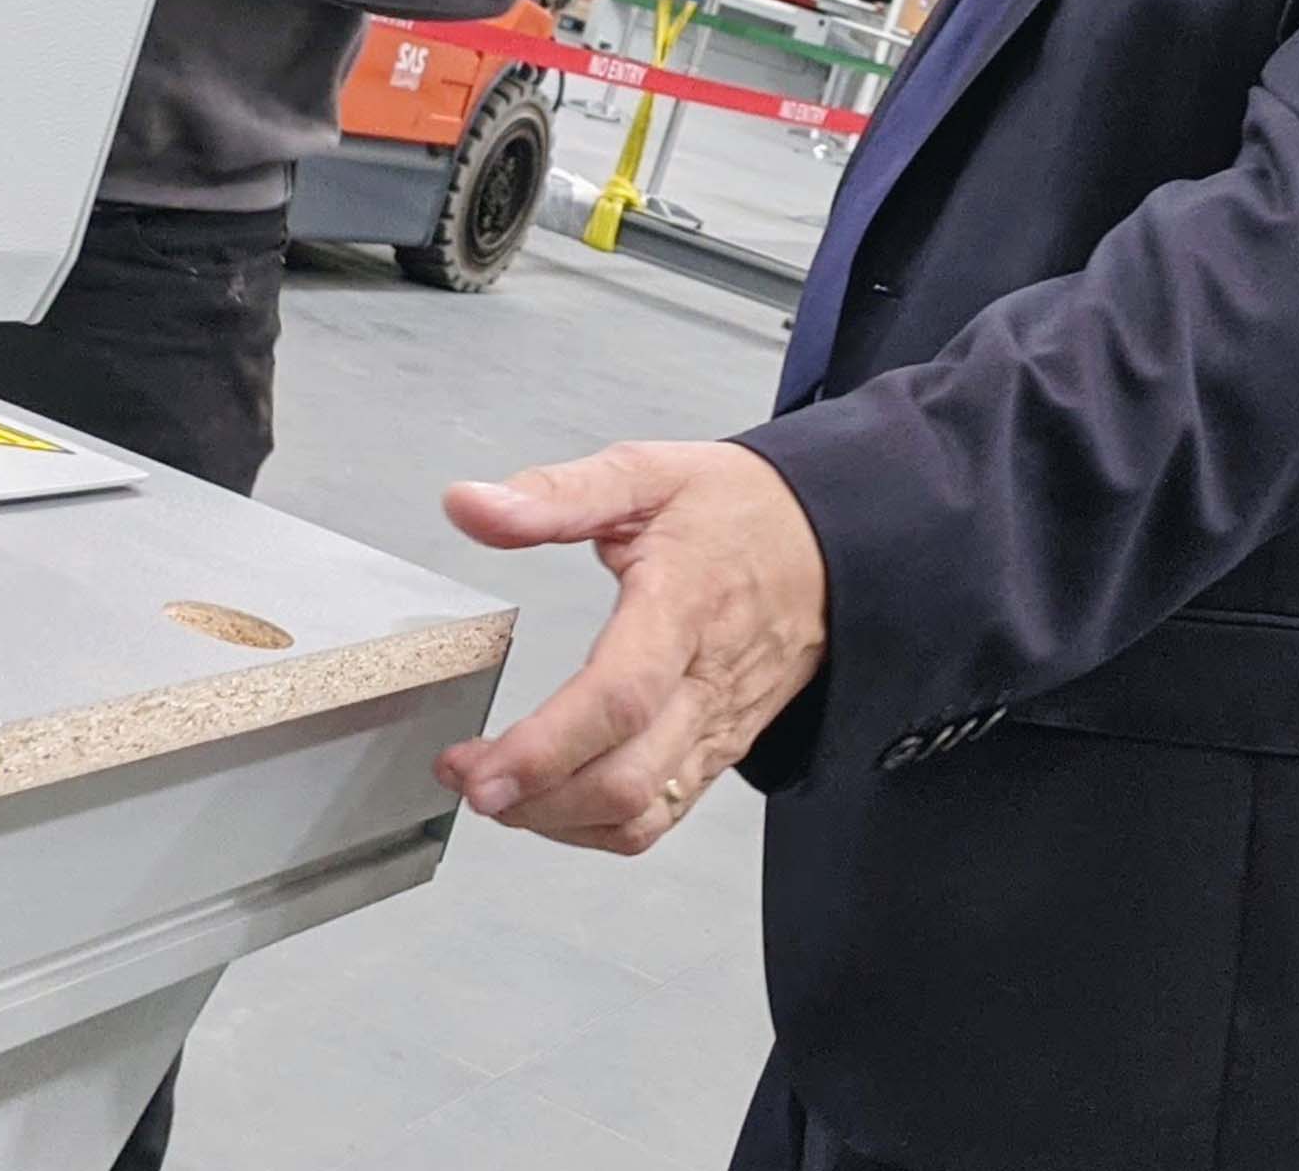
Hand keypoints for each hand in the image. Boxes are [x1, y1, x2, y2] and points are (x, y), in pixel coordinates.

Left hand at [435, 440, 827, 853]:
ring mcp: (719, 726)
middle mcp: (706, 682)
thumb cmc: (738, 509)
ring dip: (557, 821)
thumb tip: (470, 505)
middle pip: (624, 781)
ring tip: (501, 788)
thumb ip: (554, 495)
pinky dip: (596, 825)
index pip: (619, 698)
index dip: (544, 748)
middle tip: (466, 775)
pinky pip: (660, 814)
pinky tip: (554, 796)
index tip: (477, 766)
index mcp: (682, 607)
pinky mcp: (723, 750)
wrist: (832, 541)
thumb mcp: (646, 474)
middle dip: (532, 800)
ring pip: (639, 815)